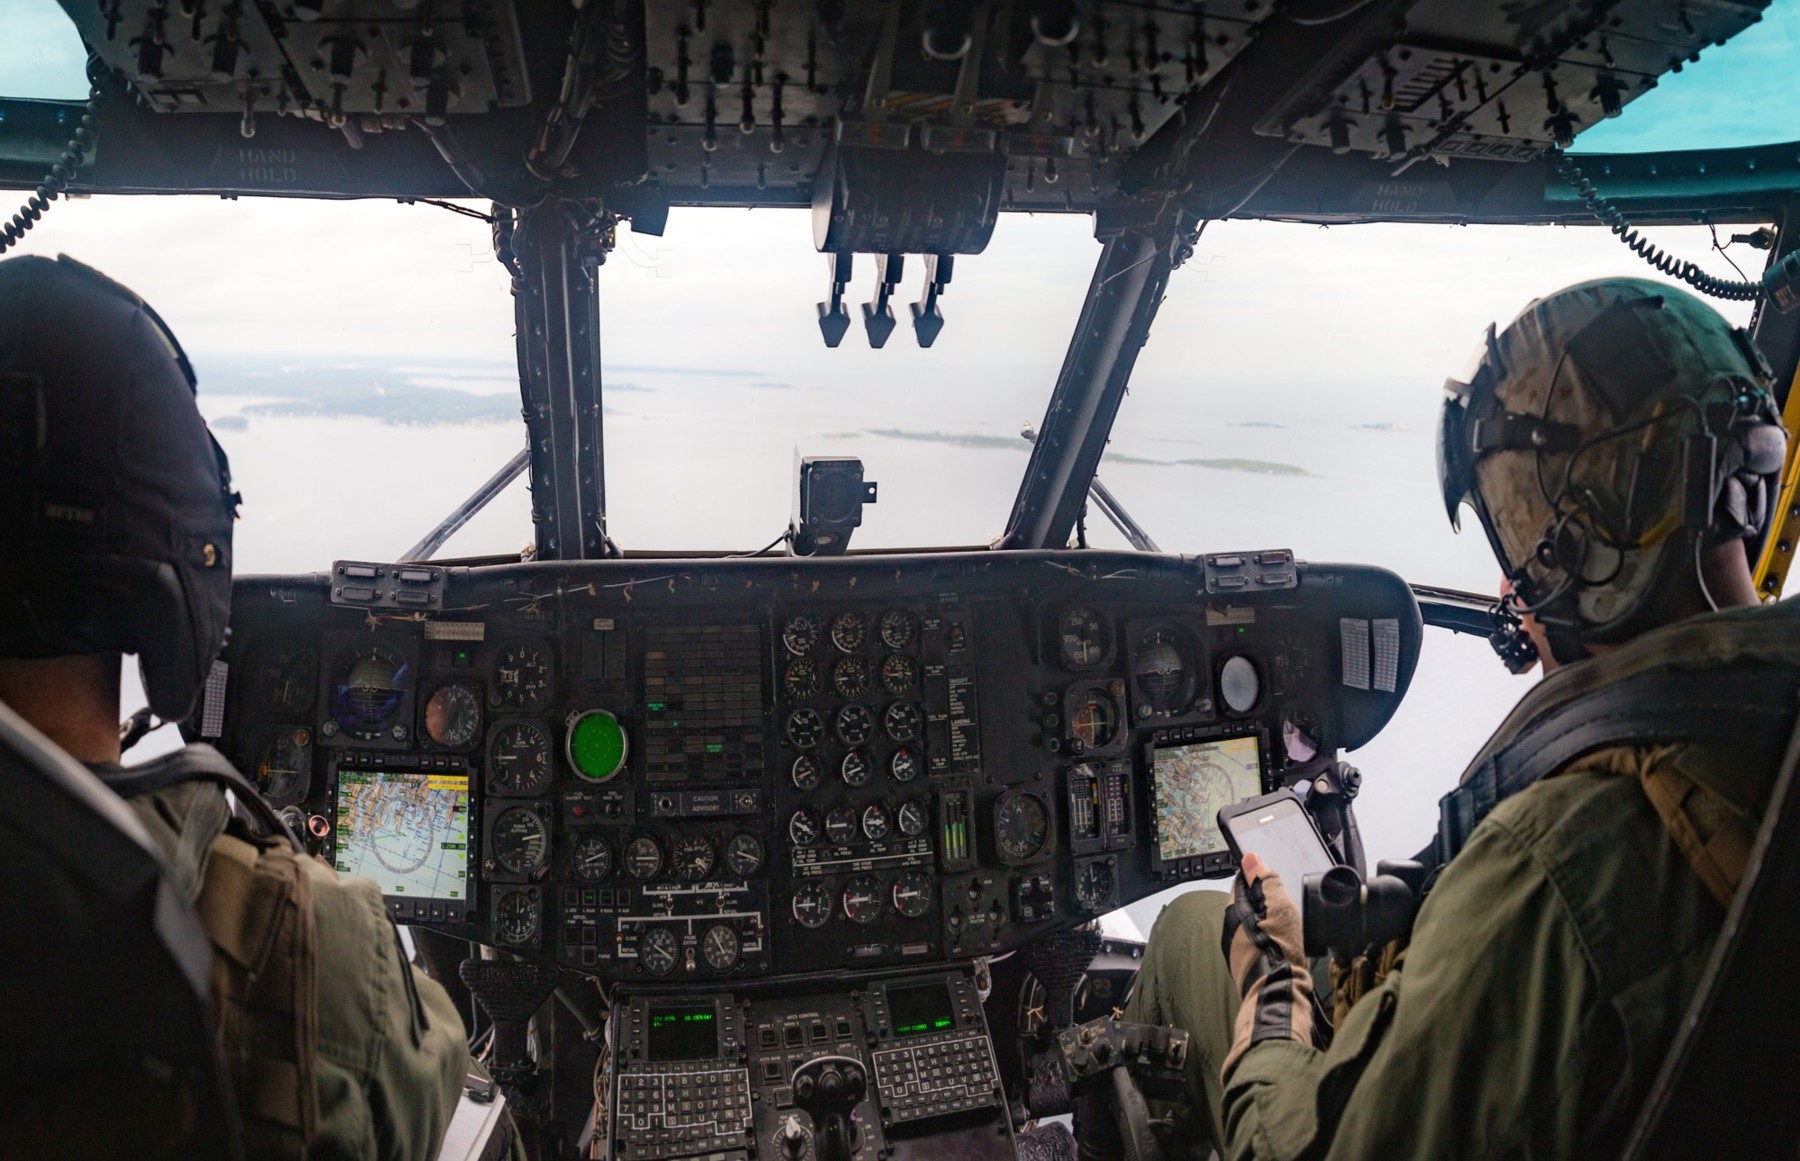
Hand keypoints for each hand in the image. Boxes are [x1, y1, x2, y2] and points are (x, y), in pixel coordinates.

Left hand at [1219, 853, 1316, 1075]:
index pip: (1241, 884)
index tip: (1272, 880)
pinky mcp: (1246, 968)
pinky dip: (1268, 943)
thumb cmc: (1278, 949)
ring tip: (1285, 926)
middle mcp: (1228, 930)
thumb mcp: (1279, 907)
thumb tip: (1250, 858)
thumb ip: (1265, 881)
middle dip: (1262, 903)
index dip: (1258, 879)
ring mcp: (1235, 951)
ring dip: (1265, 924)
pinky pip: (1256, 946)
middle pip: (1246, 906)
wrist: (1278, 992)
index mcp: (1233, 911)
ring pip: (1251, 928)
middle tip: (1283, 904)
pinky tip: (1282, 947)